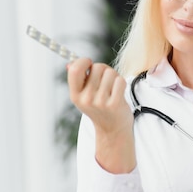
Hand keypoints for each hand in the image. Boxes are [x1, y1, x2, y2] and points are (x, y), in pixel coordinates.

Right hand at [67, 58, 134, 172]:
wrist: (112, 129)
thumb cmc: (99, 108)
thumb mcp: (84, 96)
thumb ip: (78, 80)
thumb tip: (71, 64)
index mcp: (75, 95)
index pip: (75, 70)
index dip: (84, 61)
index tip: (89, 63)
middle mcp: (86, 99)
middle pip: (97, 67)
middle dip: (104, 69)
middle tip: (105, 80)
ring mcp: (101, 102)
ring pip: (110, 73)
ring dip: (114, 77)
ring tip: (112, 88)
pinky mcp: (115, 104)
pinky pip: (120, 81)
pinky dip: (121, 83)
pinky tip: (119, 92)